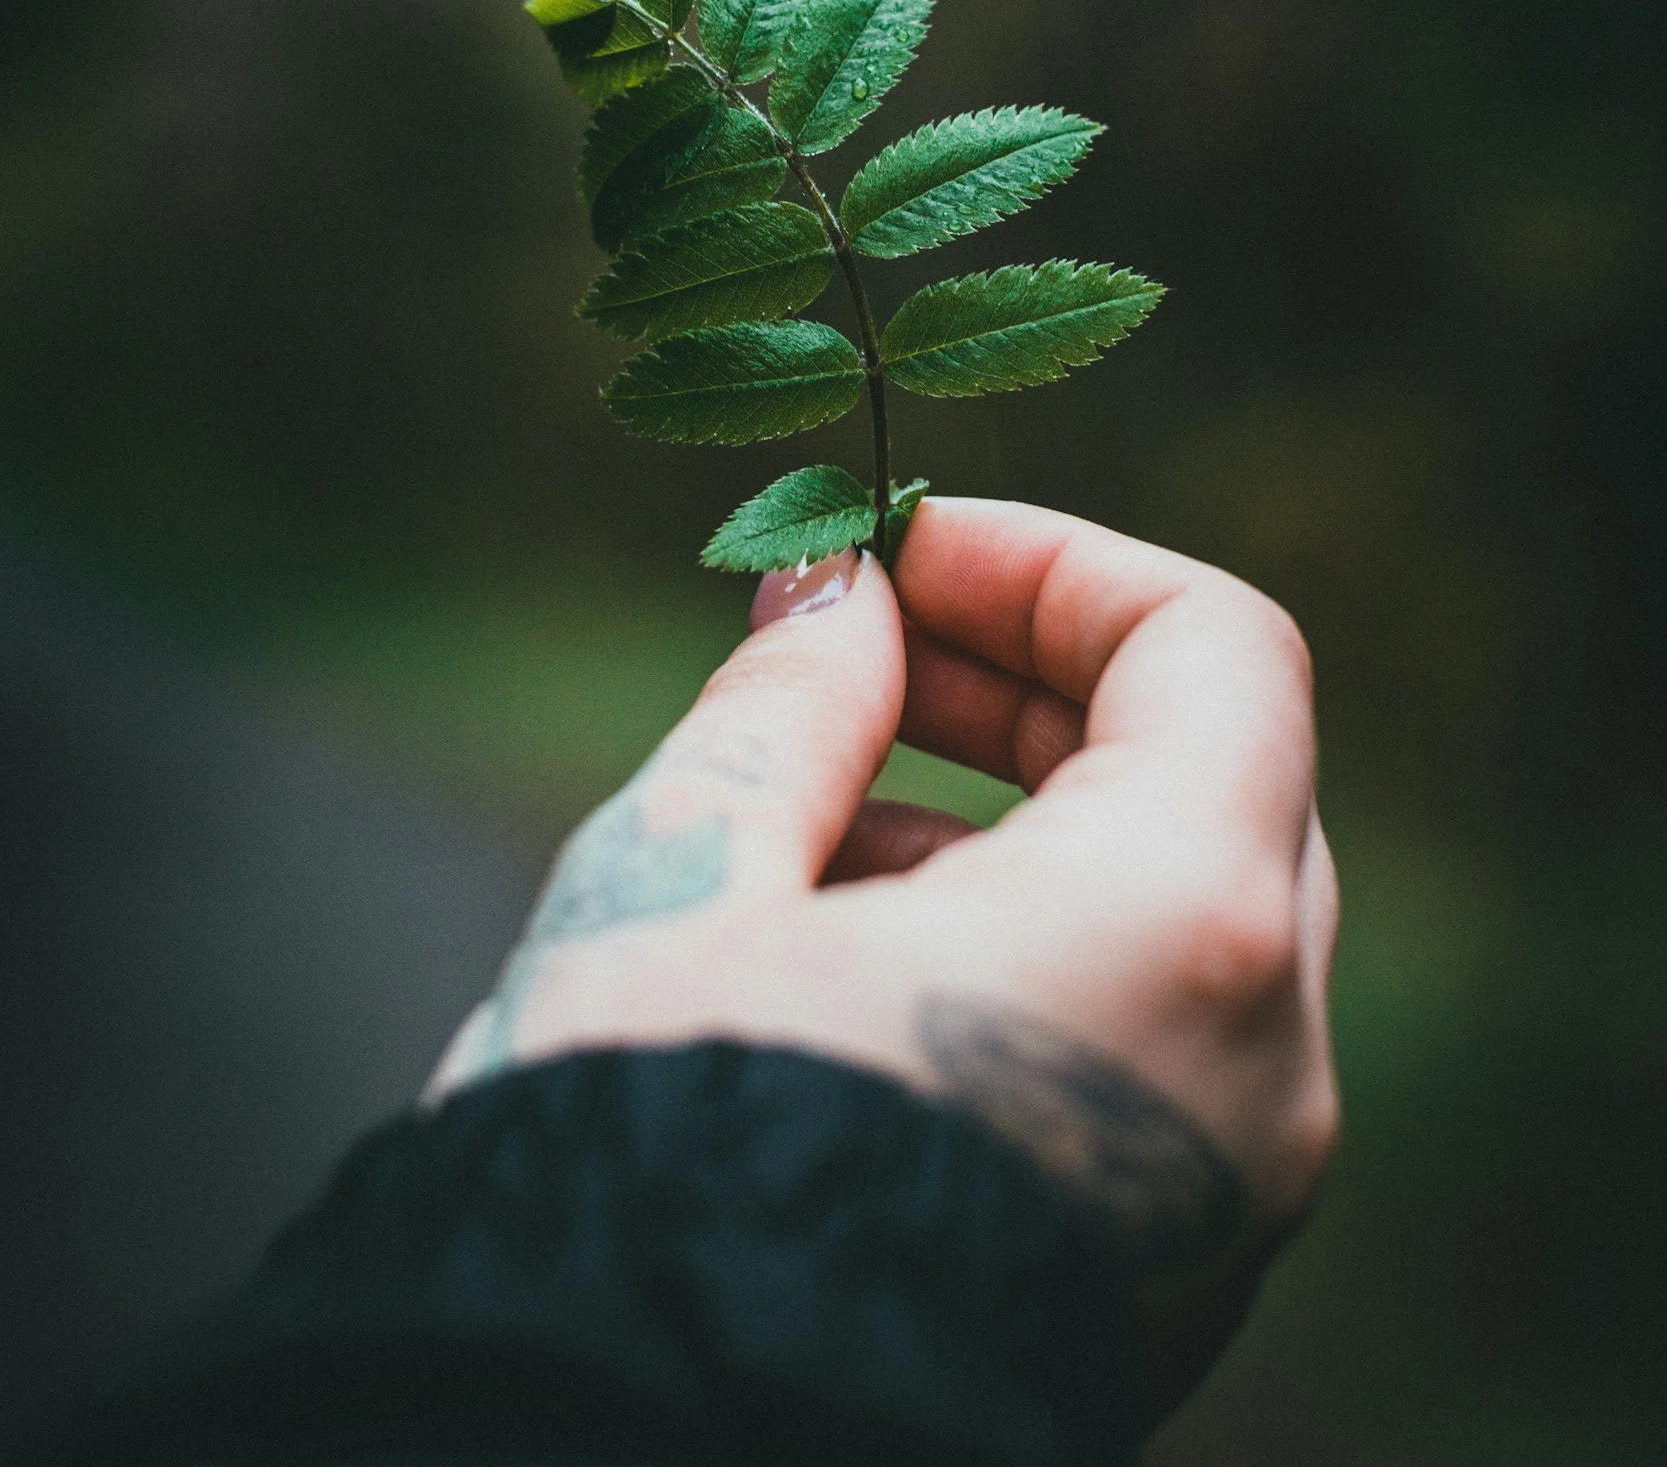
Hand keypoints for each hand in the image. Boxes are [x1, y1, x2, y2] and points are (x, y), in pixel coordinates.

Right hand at [430, 499, 1339, 1416]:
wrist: (621, 1464)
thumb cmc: (650, 1168)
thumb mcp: (688, 879)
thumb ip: (793, 699)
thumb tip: (834, 588)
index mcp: (1178, 930)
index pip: (1210, 648)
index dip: (1049, 564)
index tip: (897, 550)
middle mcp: (1260, 1065)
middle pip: (1209, 777)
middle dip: (1029, 689)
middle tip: (860, 651)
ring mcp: (1235, 1192)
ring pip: (1174, 919)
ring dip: (1012, 821)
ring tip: (809, 818)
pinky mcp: (1174, 1278)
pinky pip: (1146, 1049)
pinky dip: (1029, 955)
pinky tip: (848, 960)